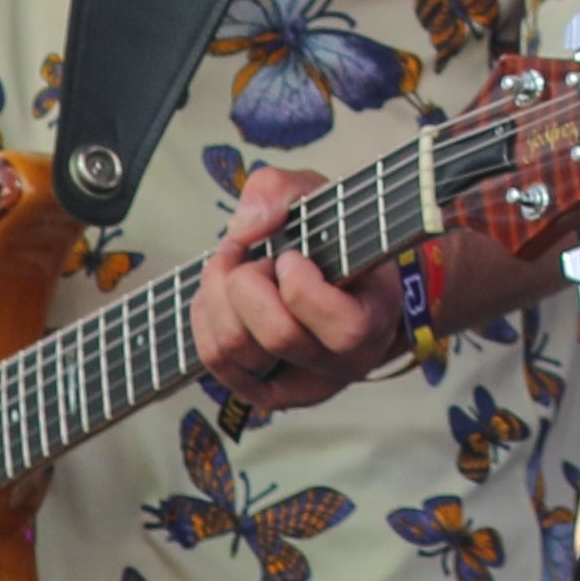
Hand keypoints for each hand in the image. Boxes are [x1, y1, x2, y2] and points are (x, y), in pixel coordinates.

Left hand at [184, 166, 412, 417]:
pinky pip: (215, 361)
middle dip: (249, 282)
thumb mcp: (319, 195)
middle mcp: (344, 364)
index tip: (292, 255)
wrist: (337, 279)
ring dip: (218, 296)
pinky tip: (219, 294)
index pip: (342, 327)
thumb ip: (282, 190)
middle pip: (278, 337)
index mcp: (375, 320)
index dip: (300, 280)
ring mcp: (303, 384)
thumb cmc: (332, 239)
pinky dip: (204, 318)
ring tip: (236, 271)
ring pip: (235, 350)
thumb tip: (245, 229)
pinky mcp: (264, 390)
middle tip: (258, 260)